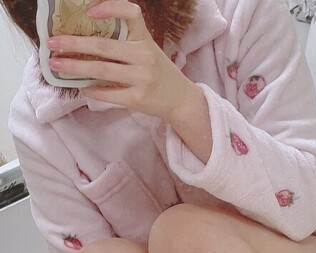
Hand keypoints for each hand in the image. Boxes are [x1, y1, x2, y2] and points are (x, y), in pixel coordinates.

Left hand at [46, 0, 195, 120]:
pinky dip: (91, 90)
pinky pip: (108, 93)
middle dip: (74, 44)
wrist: (180, 99)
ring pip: (101, 70)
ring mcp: (141, 79)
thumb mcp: (147, 49)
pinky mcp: (137, 99)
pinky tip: (80, 86)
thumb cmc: (158, 71)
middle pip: (104, 47)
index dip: (111, 8)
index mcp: (145, 39)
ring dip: (75, 68)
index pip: (131, 14)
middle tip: (52, 43)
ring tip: (56, 65)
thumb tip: (84, 39)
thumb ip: (124, 41)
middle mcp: (144, 57)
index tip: (90, 11)